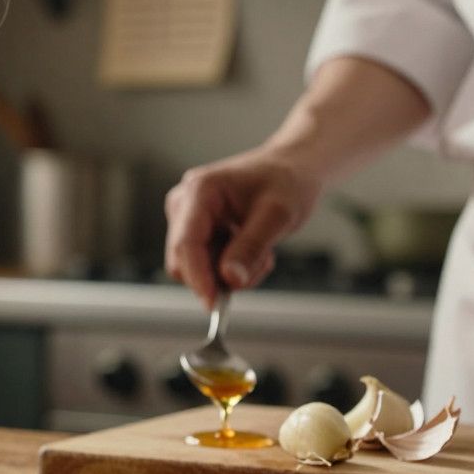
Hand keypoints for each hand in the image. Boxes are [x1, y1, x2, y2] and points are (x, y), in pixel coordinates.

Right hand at [164, 147, 322, 308]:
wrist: (289, 169)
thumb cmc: (285, 182)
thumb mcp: (277, 214)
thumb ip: (251, 247)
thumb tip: (230, 280)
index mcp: (200, 191)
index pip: (186, 243)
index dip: (198, 277)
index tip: (214, 304)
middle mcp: (184, 204)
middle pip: (183, 260)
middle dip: (219, 274)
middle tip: (260, 266)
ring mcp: (186, 217)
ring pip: (193, 267)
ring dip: (228, 272)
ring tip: (261, 252)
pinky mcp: (194, 230)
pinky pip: (203, 264)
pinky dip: (229, 268)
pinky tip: (251, 250)